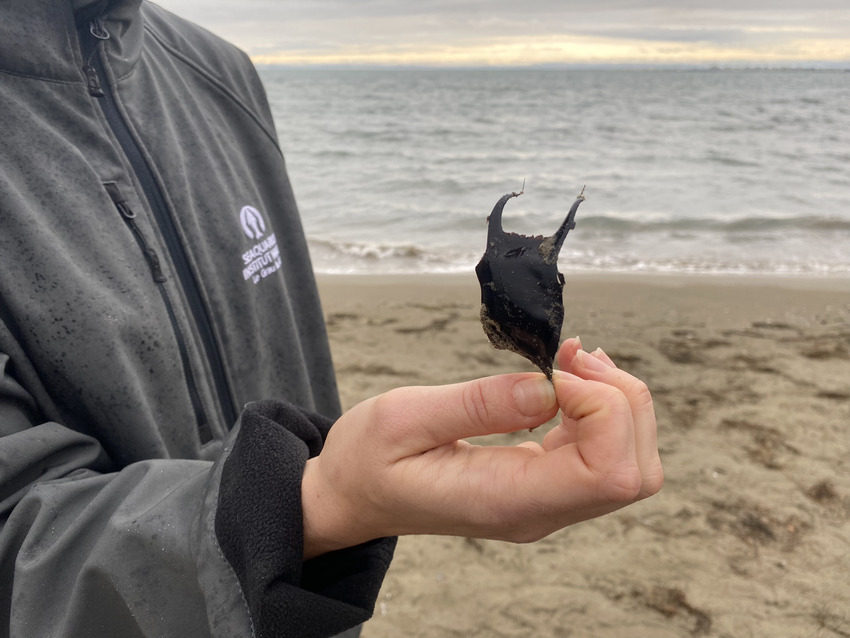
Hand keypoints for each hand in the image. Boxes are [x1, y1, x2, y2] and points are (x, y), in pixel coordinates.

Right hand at [301, 338, 662, 558]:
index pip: (608, 473)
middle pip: (635, 471)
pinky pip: (602, 453)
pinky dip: (600, 408)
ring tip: (570, 360)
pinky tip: (565, 377)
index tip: (553, 370)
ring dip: (616, 401)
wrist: (353, 496)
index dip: (602, 408)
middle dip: (623, 400)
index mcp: (506, 501)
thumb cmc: (368, 460)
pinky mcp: (544, 485)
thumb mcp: (405, 418)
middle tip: (572, 355)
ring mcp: (545, 502)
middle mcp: (538, 510)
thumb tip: (550, 387)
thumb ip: (479, 405)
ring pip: (630, 463)